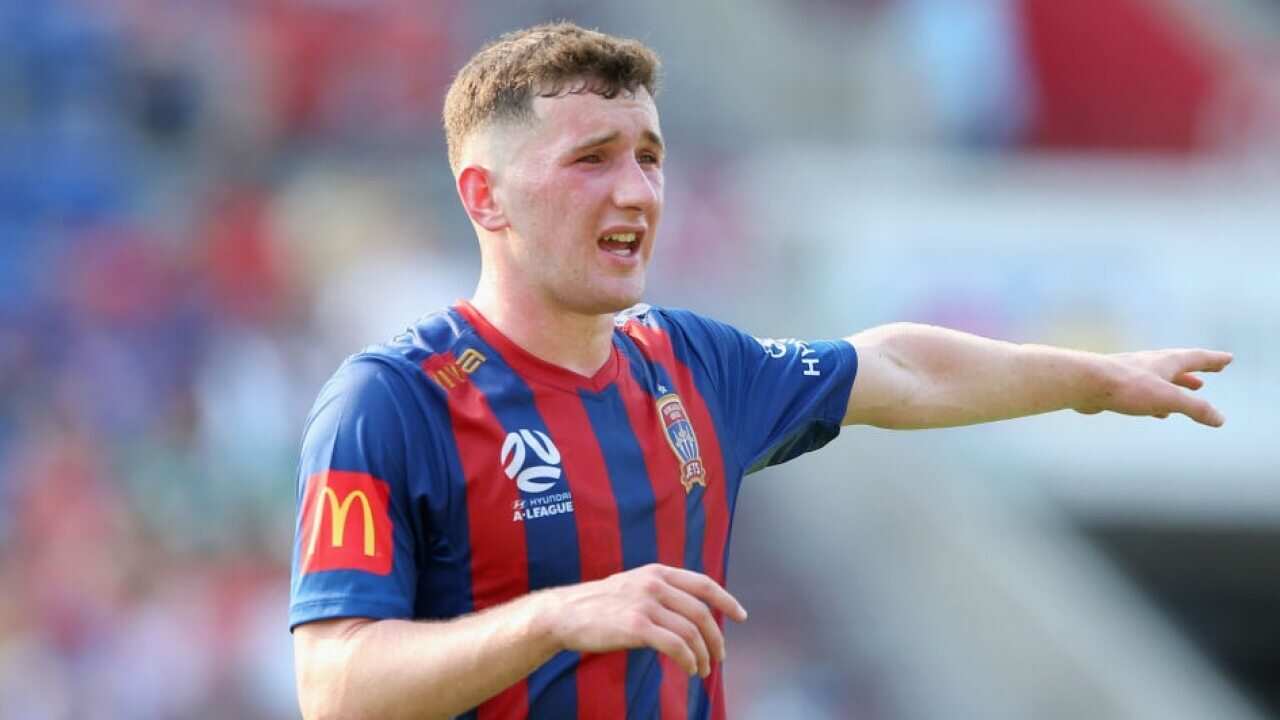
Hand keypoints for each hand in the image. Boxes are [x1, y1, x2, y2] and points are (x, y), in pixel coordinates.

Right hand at [539, 564, 747, 677]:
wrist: (564, 614)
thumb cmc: (598, 605)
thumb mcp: (632, 586)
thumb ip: (660, 592)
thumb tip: (689, 614)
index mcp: (657, 572)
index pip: (703, 584)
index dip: (726, 600)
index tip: (741, 616)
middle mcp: (655, 584)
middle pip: (701, 612)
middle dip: (716, 638)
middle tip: (719, 657)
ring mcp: (645, 604)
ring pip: (691, 631)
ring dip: (703, 654)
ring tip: (702, 670)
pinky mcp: (636, 626)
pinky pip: (675, 646)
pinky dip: (688, 660)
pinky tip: (689, 669)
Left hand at [1075, 349, 1231, 425]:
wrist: (1082, 382)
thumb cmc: (1125, 386)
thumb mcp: (1167, 398)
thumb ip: (1194, 408)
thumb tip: (1220, 419)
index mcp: (1165, 362)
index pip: (1196, 358)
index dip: (1213, 360)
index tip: (1228, 359)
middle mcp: (1150, 364)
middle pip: (1179, 366)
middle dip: (1198, 370)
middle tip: (1211, 372)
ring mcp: (1132, 374)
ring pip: (1162, 379)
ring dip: (1178, 384)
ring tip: (1192, 388)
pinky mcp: (1117, 388)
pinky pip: (1144, 393)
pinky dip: (1158, 399)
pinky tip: (1157, 411)